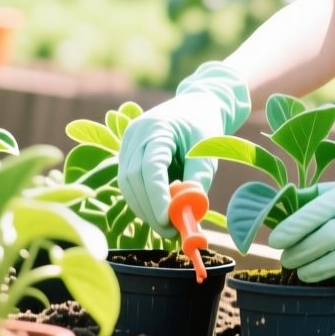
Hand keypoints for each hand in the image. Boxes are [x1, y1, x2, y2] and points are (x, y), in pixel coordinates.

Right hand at [119, 61, 251, 238]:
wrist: (197, 104)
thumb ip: (198, 178)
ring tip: (168, 224)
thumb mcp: (208, 151)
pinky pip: (128, 182)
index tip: (167, 220)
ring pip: (126, 184)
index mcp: (157, 128)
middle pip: (132, 178)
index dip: (156, 196)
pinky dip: (142, 200)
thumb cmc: (205, 126)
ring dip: (144, 208)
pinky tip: (159, 210)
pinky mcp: (127, 153)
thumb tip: (189, 212)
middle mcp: (136, 134)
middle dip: (149, 209)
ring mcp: (128, 143)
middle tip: (171, 231)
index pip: (149, 167)